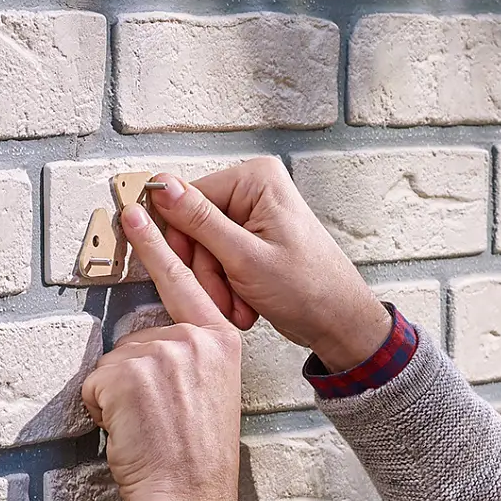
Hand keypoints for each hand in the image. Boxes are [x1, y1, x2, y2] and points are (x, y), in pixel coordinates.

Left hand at [81, 202, 242, 500]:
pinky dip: (103, 411)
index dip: (157, 245)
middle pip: (138, 341)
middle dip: (133, 382)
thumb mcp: (211, 393)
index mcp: (221, 341)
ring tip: (149, 429)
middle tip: (159, 420)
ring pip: (114, 365)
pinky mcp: (130, 370)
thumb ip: (189, 360)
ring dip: (118, 399)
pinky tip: (132, 431)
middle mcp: (196, 338)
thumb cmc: (198, 457)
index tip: (136, 210)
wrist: (189, 494)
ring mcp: (162, 352)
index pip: (185, 281)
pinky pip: (96, 384)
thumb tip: (154, 358)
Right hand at [150, 157, 392, 372]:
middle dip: (205, 270)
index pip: (187, 197)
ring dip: (216, 285)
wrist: (337, 321)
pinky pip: (217, 261)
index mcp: (256, 180)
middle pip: (193, 227)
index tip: (185, 268)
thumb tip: (164, 189)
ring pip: (202, 250)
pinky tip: (243, 302)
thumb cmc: (310, 289)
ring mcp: (252, 217)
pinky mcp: (250, 241)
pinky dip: (225, 287)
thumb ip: (199, 221)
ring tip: (238, 304)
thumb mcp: (244, 257)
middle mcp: (254, 191)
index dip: (182, 239)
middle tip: (222, 295)